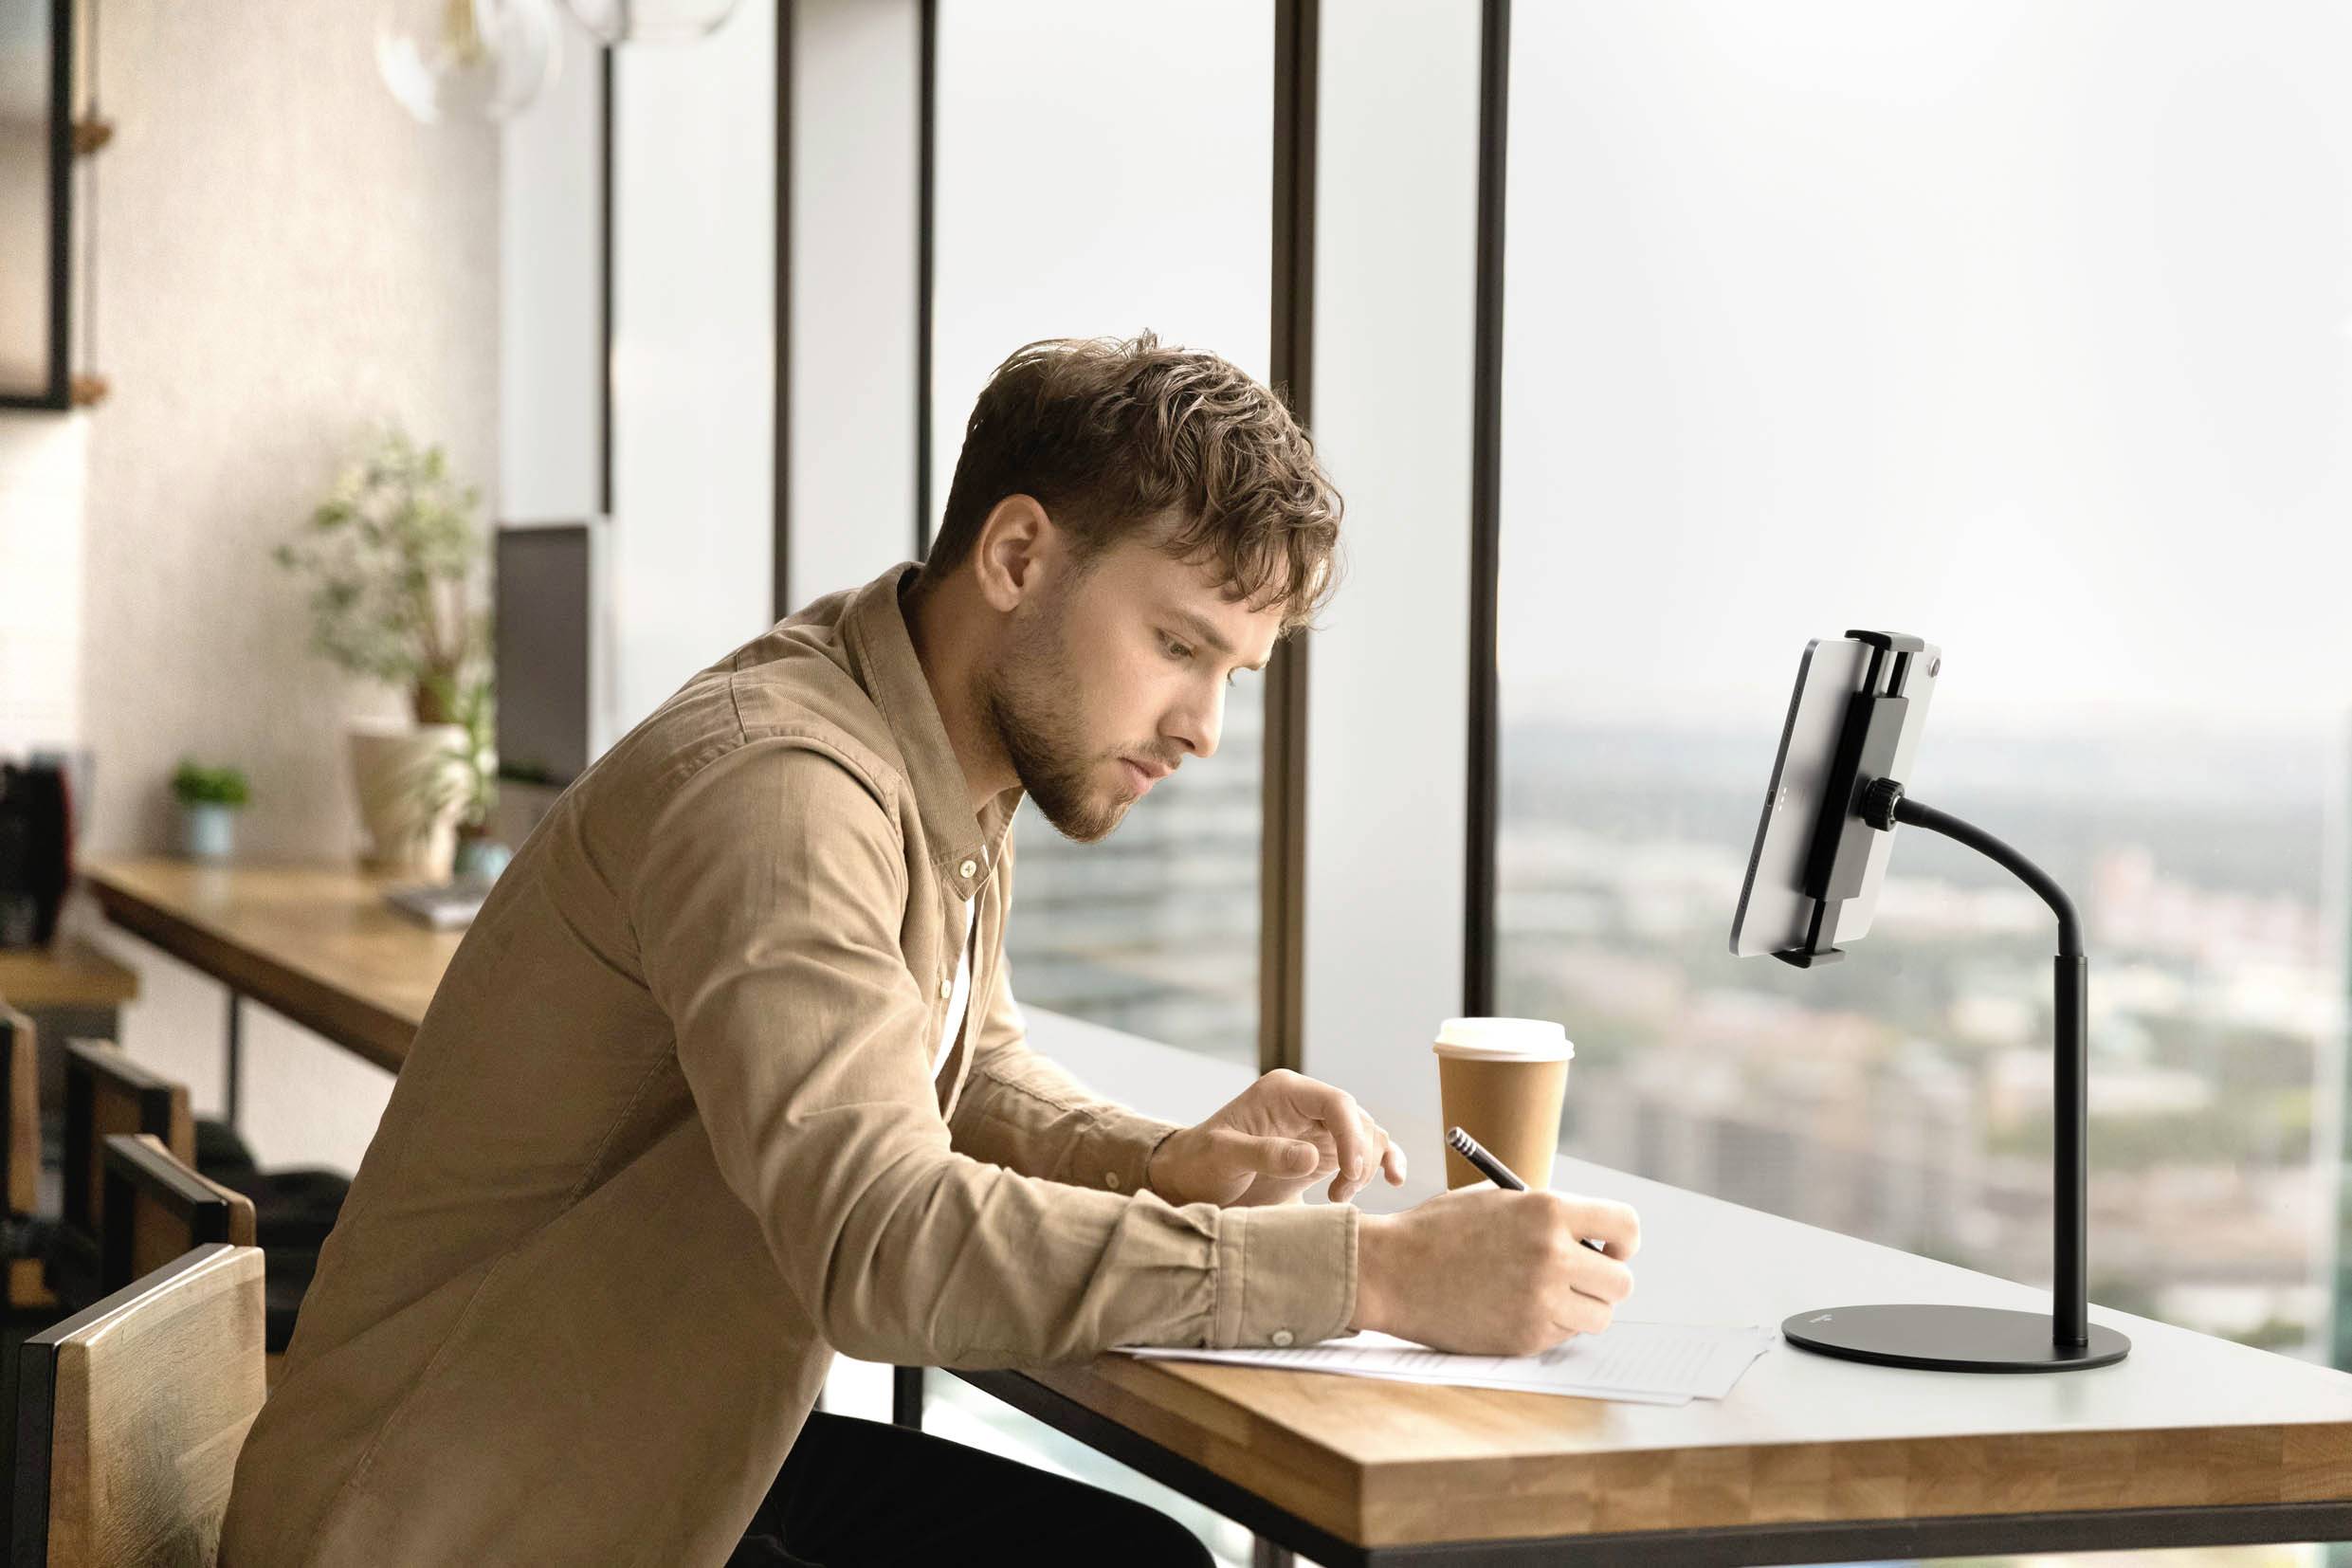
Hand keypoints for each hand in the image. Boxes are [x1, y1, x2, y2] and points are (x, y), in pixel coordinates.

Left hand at [1145, 1068, 1408, 1207]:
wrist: (1191, 1181)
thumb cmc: (1201, 1163)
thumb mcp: (1224, 1157)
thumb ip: (1266, 1153)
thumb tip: (1313, 1156)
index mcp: (1283, 1092)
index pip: (1336, 1102)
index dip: (1352, 1135)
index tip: (1351, 1173)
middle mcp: (1306, 1103)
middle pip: (1358, 1120)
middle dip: (1360, 1157)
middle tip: (1340, 1195)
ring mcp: (1317, 1127)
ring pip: (1366, 1136)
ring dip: (1366, 1167)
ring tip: (1339, 1198)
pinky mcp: (1324, 1150)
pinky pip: (1363, 1151)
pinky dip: (1380, 1163)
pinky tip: (1393, 1180)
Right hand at [1350, 1186, 1639, 1354]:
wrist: (1391, 1270)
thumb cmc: (1439, 1231)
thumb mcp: (1496, 1202)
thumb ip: (1546, 1216)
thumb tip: (1588, 1237)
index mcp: (1548, 1211)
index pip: (1626, 1226)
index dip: (1623, 1240)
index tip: (1609, 1248)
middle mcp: (1552, 1256)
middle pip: (1621, 1282)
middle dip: (1604, 1280)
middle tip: (1578, 1277)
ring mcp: (1541, 1302)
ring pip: (1599, 1316)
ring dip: (1580, 1307)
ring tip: (1544, 1295)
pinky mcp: (1525, 1338)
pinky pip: (1562, 1336)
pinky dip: (1548, 1326)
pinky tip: (1513, 1309)